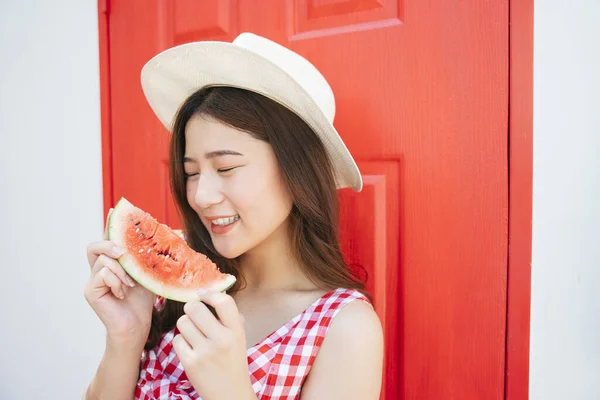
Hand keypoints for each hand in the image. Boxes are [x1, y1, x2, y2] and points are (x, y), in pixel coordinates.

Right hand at [84, 208, 155, 343]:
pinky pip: (102, 275)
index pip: (109, 238)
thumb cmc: (143, 301)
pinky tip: (123, 293)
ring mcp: (93, 280)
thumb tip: (176, 233)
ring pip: (102, 261)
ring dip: (121, 271)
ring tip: (131, 284)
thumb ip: (155, 255)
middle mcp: (99, 268)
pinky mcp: (90, 291)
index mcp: (113, 262)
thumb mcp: (151, 273)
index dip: (111, 224)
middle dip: (110, 245)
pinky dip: (117, 282)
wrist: (136, 326)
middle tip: (124, 254)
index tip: (115, 209)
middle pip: (94, 246)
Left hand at [173, 290, 254, 399]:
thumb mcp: (238, 337)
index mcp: (236, 331)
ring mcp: (205, 352)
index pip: (223, 302)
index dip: (209, 293)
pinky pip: (177, 339)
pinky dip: (181, 341)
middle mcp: (222, 340)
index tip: (203, 294)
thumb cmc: (232, 360)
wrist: (230, 393)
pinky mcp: (191, 363)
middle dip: (191, 308)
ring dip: (185, 325)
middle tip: (194, 314)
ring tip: (193, 333)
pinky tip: (190, 348)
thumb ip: (228, 317)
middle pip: (195, 308)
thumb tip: (211, 292)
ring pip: (182, 322)